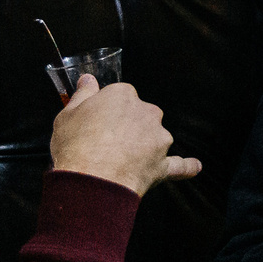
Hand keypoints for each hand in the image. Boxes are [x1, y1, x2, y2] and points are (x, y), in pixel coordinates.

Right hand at [49, 75, 201, 194]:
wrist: (92, 181)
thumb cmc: (76, 146)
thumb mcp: (68, 114)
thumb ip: (82, 94)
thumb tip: (88, 80)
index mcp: (123, 95)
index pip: (119, 96)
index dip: (106, 111)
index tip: (96, 122)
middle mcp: (147, 112)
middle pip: (140, 115)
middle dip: (126, 127)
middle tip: (104, 144)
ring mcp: (158, 139)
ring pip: (155, 138)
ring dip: (144, 146)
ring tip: (120, 162)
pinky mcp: (163, 164)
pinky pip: (178, 165)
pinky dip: (186, 166)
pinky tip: (194, 166)